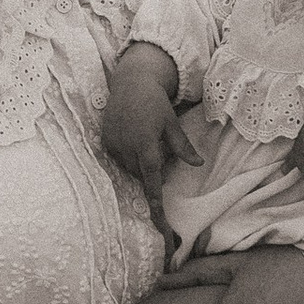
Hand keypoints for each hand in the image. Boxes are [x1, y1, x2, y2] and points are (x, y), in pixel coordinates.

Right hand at [101, 46, 201, 231]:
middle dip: (153, 169)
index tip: (158, 220)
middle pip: (142, 173)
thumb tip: (198, 164)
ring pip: (130, 167)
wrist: (130, 83)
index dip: (155, 200)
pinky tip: (134, 134)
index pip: (151, 178)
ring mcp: (113, 144)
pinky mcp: (105, 141)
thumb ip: (182, 146)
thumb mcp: (172, 123)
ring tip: (146, 137)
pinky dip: (129, 154)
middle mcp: (127, 146)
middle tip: (160, 146)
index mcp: (145, 143)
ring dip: (141, 162)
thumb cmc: (155, 102)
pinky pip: (120, 158)